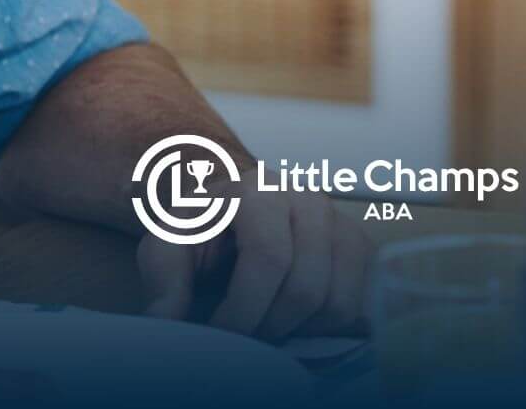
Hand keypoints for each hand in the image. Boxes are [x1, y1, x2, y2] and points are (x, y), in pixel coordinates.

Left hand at [137, 186, 372, 342]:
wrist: (237, 208)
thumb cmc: (203, 230)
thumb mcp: (168, 244)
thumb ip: (163, 277)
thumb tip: (167, 321)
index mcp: (258, 190)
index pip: (269, 257)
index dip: (245, 309)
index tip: (220, 331)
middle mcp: (307, 199)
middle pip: (306, 288)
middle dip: (269, 326)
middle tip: (244, 333)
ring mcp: (340, 221)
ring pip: (336, 302)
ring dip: (298, 328)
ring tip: (267, 320)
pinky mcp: (362, 247)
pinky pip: (358, 306)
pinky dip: (326, 326)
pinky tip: (295, 317)